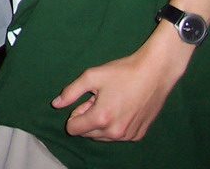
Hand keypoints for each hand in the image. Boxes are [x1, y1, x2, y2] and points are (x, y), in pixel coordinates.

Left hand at [52, 23, 191, 140]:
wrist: (154, 73)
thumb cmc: (122, 72)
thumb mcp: (91, 77)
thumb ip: (70, 92)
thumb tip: (56, 104)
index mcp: (101, 118)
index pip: (74, 129)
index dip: (74, 114)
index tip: (85, 101)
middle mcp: (115, 132)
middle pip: (88, 133)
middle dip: (88, 118)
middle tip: (98, 99)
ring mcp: (129, 136)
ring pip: (102, 136)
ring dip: (101, 123)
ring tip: (110, 102)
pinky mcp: (139, 135)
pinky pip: (118, 136)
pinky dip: (115, 125)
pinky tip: (122, 108)